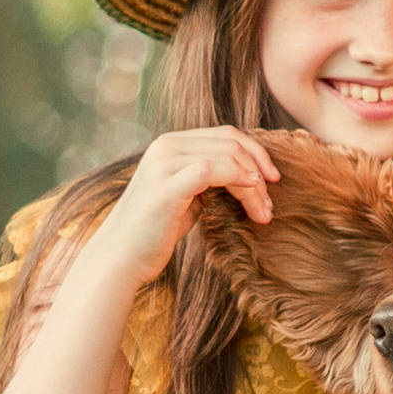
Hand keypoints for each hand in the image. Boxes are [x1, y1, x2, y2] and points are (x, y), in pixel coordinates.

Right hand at [84, 127, 281, 289]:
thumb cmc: (154, 232)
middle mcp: (166, 146)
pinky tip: (251, 199)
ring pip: (227, 157)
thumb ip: (208, 180)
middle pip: (230, 142)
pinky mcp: (166, 184)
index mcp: (171, 144)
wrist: (120, 258)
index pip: (225, 135)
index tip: (272, 180)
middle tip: (270, 204)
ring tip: (264, 213)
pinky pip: (212, 170)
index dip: (255, 153)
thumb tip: (245, 176)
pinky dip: (238, 180)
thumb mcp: (186, 197)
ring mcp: (164, 162)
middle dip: (259, 170)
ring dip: (254, 184)